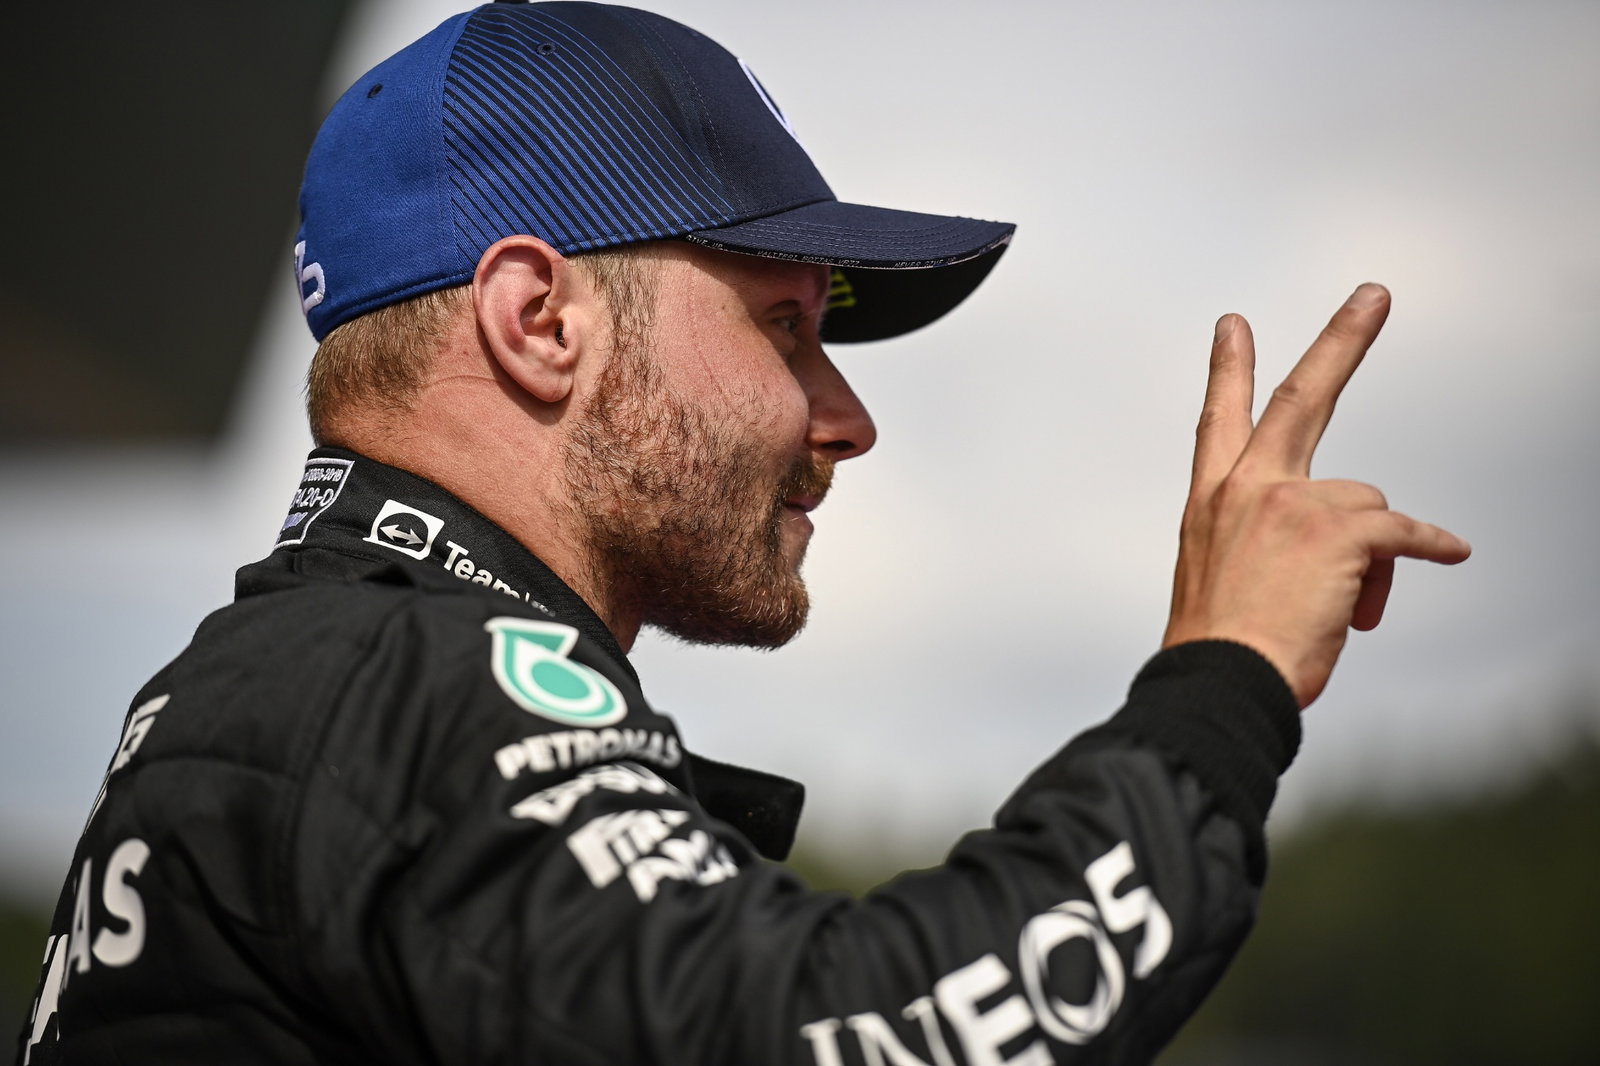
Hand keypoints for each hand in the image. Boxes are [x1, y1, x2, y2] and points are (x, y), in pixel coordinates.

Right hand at [1162, 284, 1470, 707]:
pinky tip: (1450, 552)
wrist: (1219, 680)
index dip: (1228, 371)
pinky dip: (1429, 545)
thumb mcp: (1223, 584)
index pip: (1218, 422)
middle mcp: (1246, 489)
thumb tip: (1351, 561)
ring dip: (1370, 560)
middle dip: (1341, 341)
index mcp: (1210, 502)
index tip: (1234, 327)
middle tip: (1374, 295)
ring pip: (1366, 503)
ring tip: (1348, 611)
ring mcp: (1289, 502)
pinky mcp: (1335, 530)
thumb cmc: (1222, 651)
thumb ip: (1271, 548)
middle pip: (1302, 398)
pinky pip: (1402, 530)